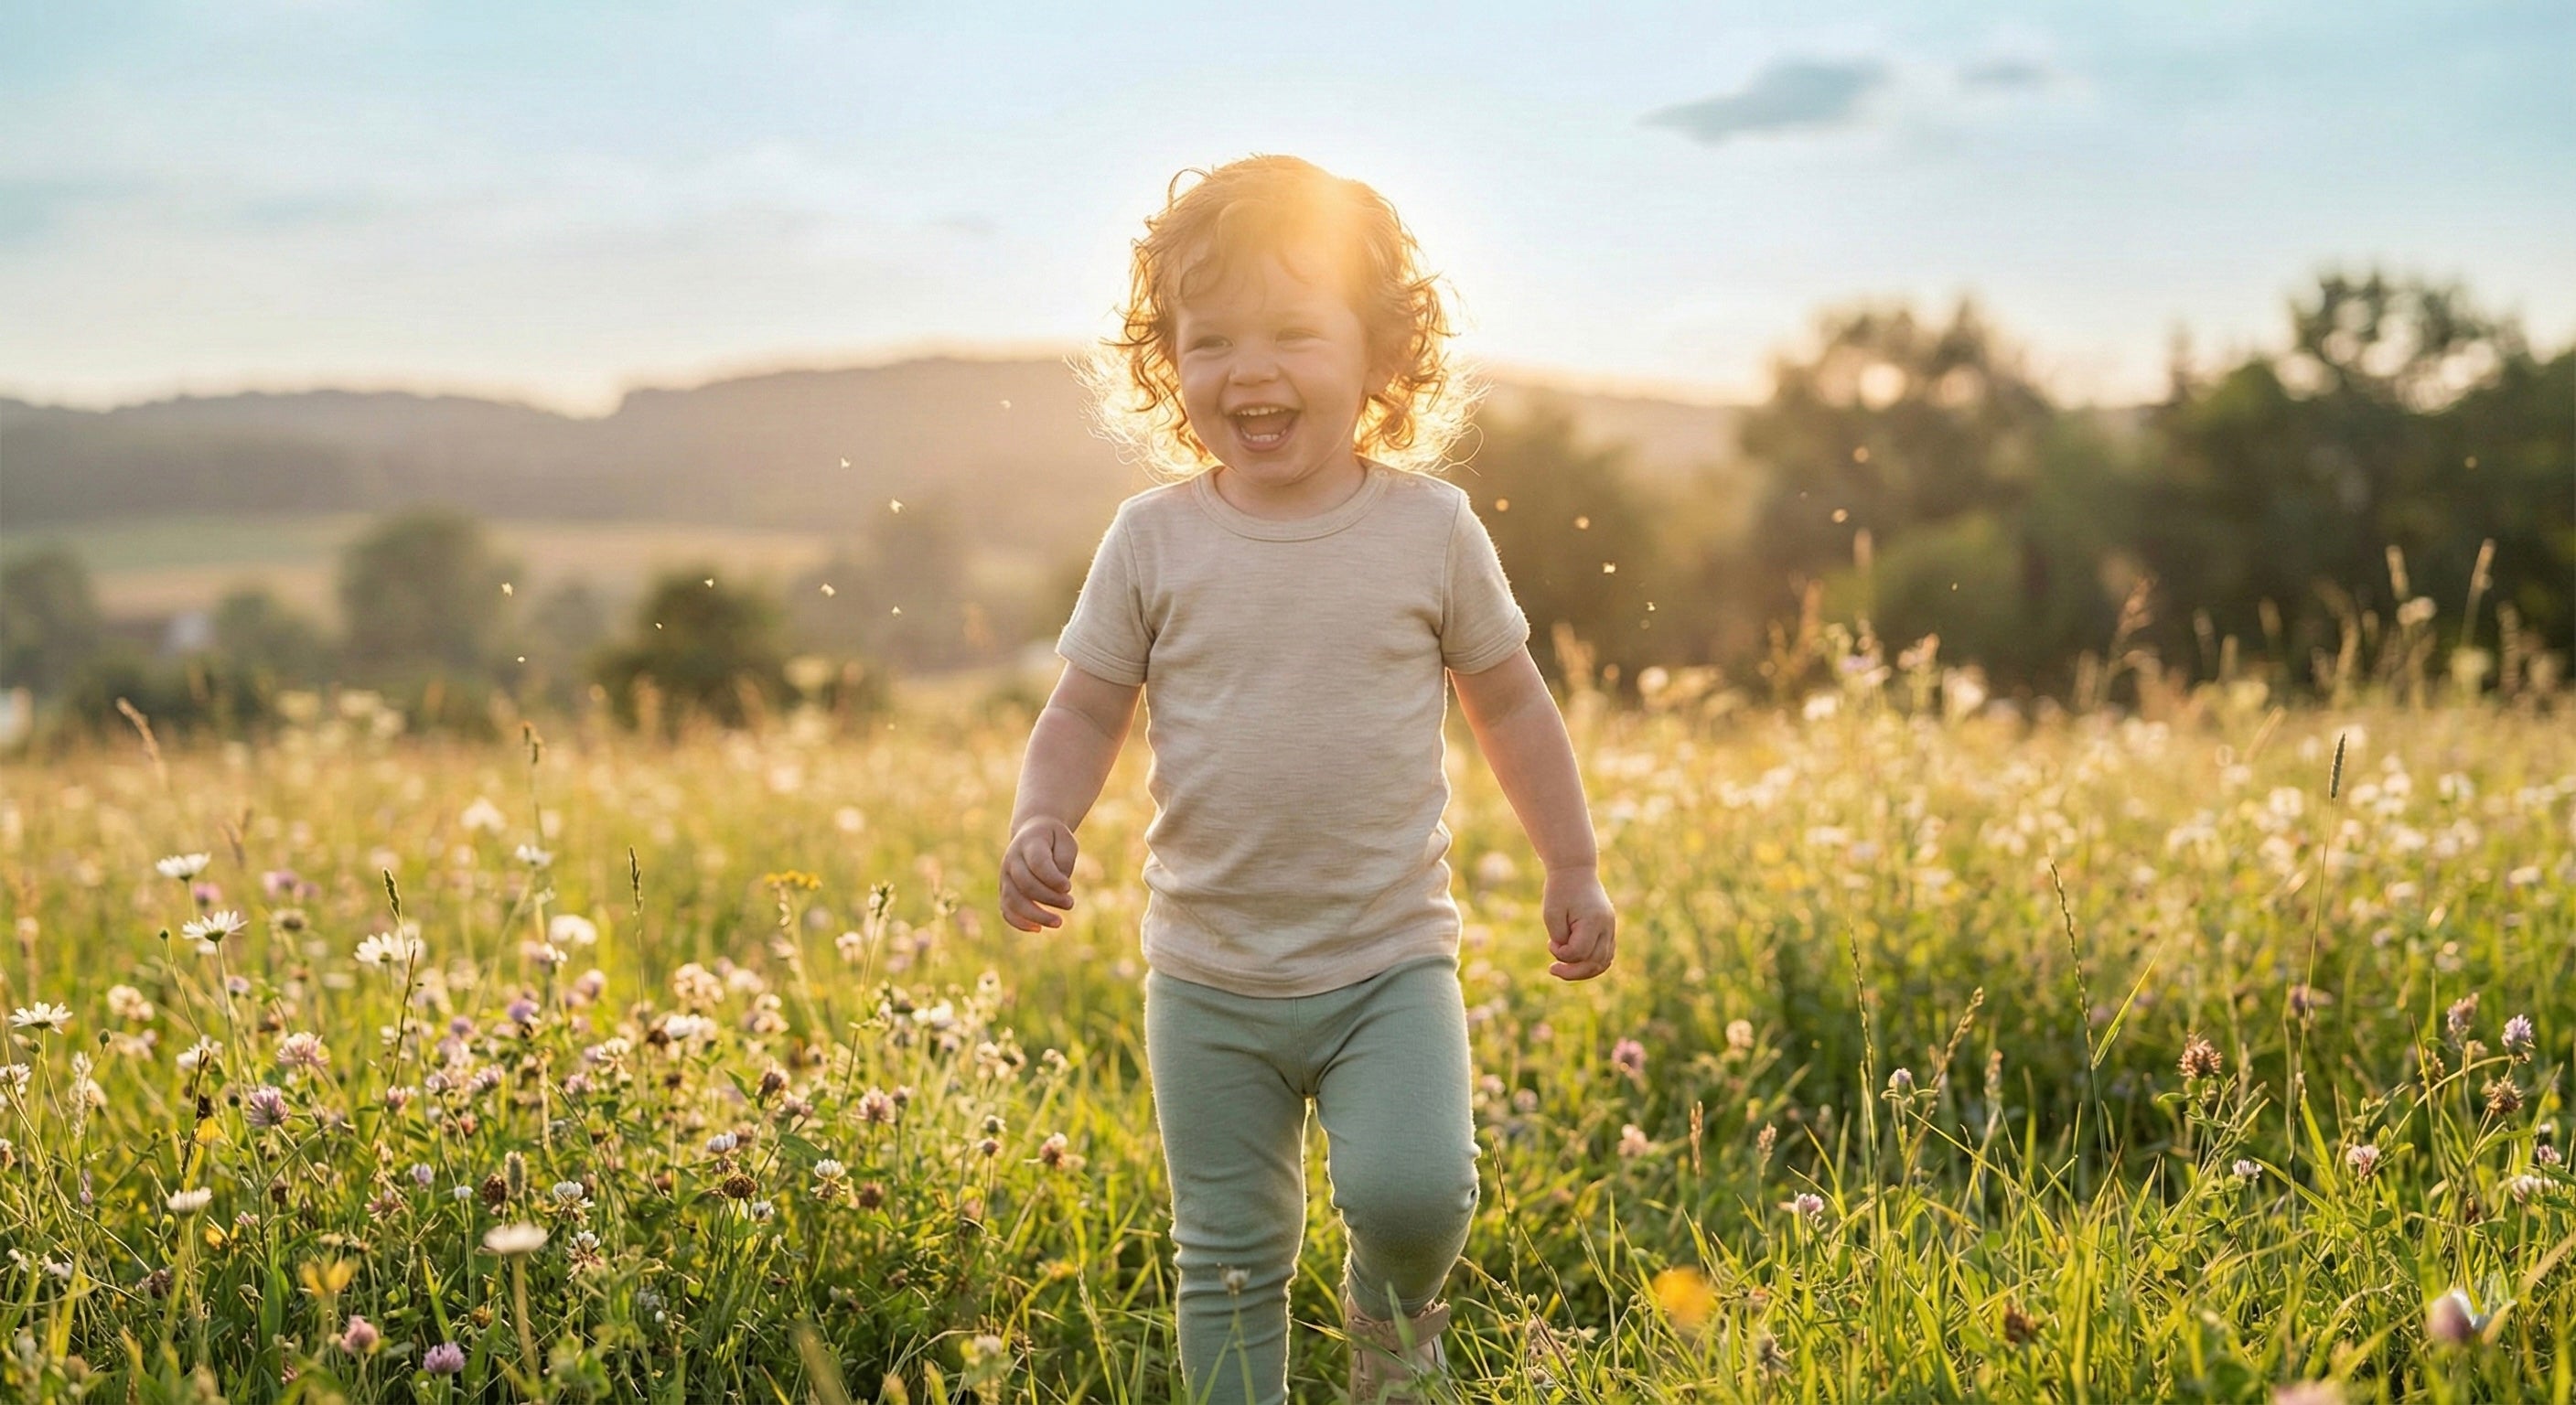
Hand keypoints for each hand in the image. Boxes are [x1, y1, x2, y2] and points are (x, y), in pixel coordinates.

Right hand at [999, 817, 1078, 931]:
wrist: (1031, 833)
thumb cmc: (1054, 840)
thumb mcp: (1066, 842)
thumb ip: (1064, 861)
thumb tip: (1060, 889)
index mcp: (1029, 842)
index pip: (1037, 863)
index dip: (1053, 878)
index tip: (1069, 888)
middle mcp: (1012, 859)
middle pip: (1025, 883)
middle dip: (1049, 898)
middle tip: (1070, 904)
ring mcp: (1005, 876)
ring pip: (1013, 900)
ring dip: (1036, 915)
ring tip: (1058, 922)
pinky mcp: (1004, 890)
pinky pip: (1006, 910)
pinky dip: (1019, 922)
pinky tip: (1038, 928)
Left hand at [1543, 864, 1616, 980]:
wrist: (1575, 870)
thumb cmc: (1560, 890)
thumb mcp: (1552, 914)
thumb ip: (1560, 939)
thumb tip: (1569, 957)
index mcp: (1594, 921)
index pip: (1579, 952)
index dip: (1561, 954)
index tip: (1549, 942)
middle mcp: (1607, 927)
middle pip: (1594, 963)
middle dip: (1572, 971)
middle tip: (1552, 969)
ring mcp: (1610, 929)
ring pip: (1603, 963)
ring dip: (1583, 971)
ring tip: (1563, 970)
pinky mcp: (1608, 930)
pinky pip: (1605, 956)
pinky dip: (1592, 964)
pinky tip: (1576, 964)